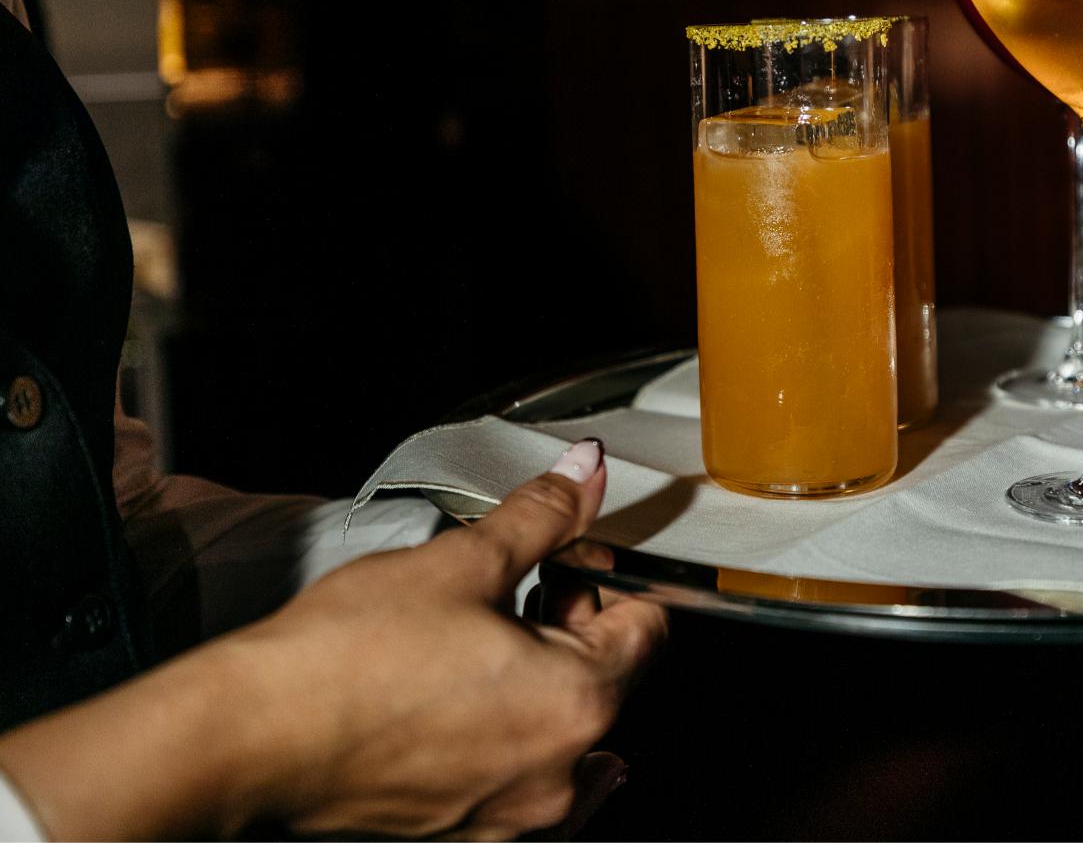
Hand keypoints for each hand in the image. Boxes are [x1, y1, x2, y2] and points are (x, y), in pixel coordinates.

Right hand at [0, 439, 665, 840]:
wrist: (246, 740)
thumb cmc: (344, 658)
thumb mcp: (459, 562)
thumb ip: (540, 517)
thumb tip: (587, 470)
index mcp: (578, 704)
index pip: (644, 629)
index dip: (606, 579)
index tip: (567, 557)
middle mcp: (556, 778)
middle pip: (605, 686)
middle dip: (571, 631)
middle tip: (512, 593)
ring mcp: (508, 821)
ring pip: (560, 741)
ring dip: (537, 689)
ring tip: (476, 648)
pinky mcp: (459, 842)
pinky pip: (516, 793)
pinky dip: (504, 748)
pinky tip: (462, 713)